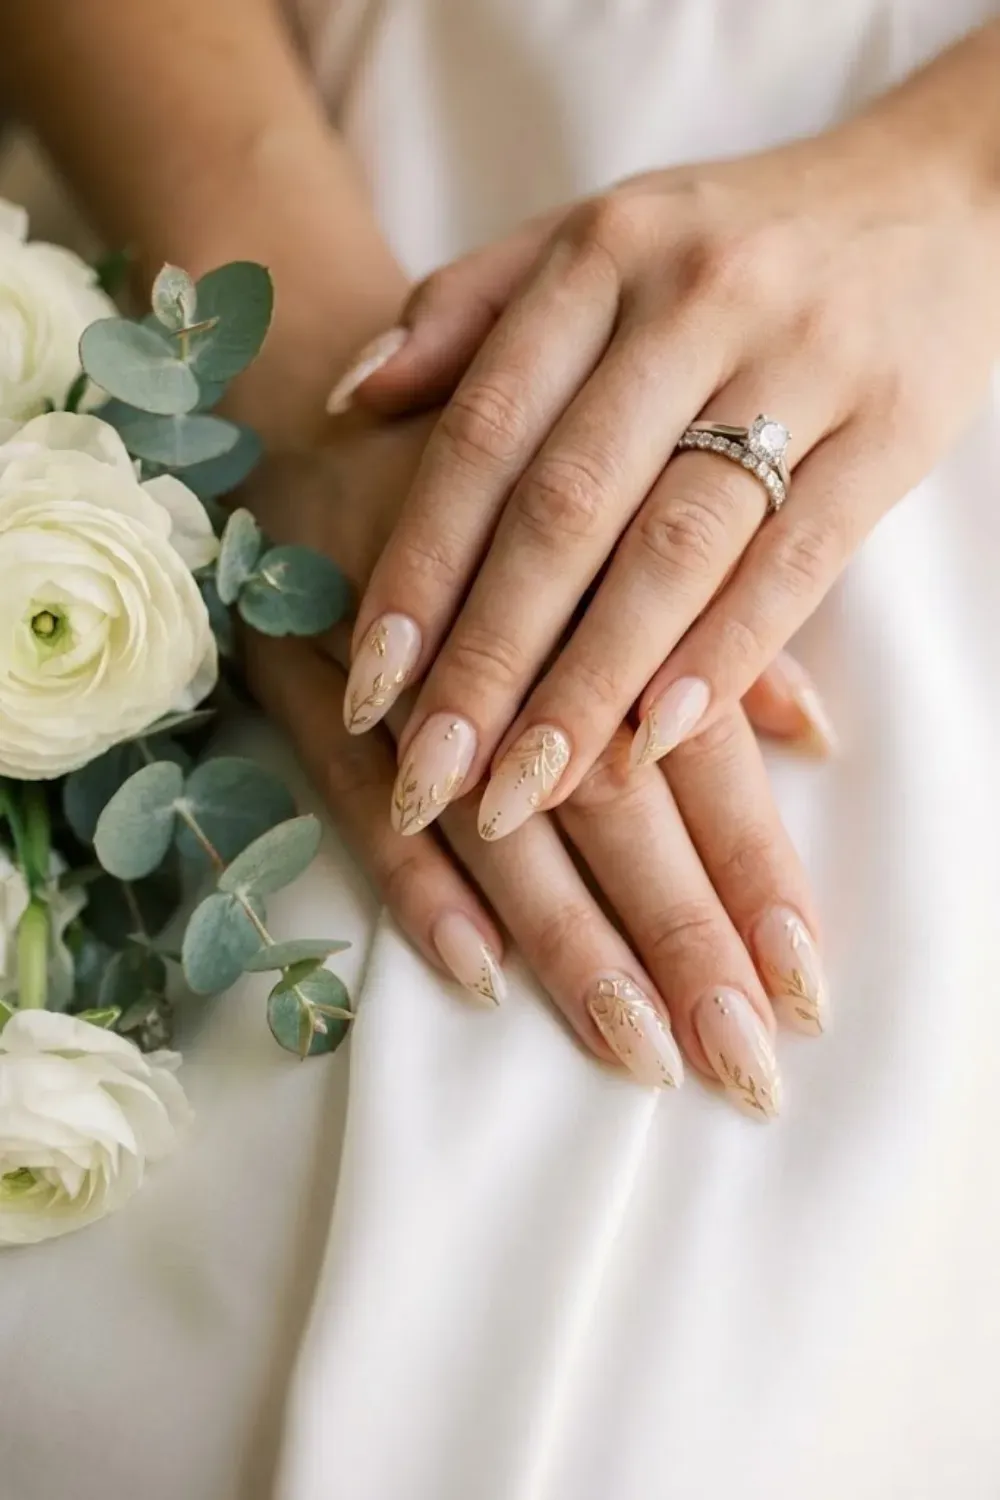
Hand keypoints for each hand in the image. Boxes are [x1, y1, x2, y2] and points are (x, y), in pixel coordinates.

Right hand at [241, 419, 828, 1116]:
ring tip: (636, 1050)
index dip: (755, 870)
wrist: (326, 399)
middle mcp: (514, 629)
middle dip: (681, 937)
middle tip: (740, 1064)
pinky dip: (416, 884)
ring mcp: (401, 661)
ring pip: (497, 821)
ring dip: (569, 940)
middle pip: (613, 803)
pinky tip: (477, 975)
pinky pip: (356, 797)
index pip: (698, 751)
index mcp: (608, 579)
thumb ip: (720, 626)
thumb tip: (816, 735)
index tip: (806, 988)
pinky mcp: (304, 675)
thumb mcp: (623, 516)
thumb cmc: (507, 473)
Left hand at [338, 42, 999, 839]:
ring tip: (530, 789)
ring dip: (592, 683)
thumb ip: (471, 308)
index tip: (368, 685)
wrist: (940, 194)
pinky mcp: (892, 429)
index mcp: (601, 253)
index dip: (419, 568)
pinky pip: (796, 560)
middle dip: (489, 657)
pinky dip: (724, 657)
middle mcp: (692, 301)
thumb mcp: (599, 235)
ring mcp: (803, 361)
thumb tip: (352, 396)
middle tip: (433, 776)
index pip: (486, 434)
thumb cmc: (736, 237)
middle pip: (566, 507)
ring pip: (674, 548)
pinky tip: (657, 740)